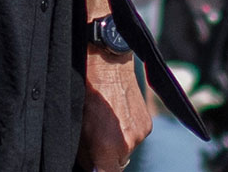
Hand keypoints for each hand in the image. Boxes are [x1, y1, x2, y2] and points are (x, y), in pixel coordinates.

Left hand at [78, 47, 151, 171]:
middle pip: (117, 164)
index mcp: (109, 147)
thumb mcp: (79, 127)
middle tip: (96, 140)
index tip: (95, 164)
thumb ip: (86, 154)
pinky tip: (117, 116)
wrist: (109, 66)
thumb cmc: (88, 94)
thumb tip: (92, 166)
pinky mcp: (148, 125)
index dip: (99, 170)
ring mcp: (140, 134)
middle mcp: (128, 144)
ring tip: (107, 122)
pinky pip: (135, 137)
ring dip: (118, 144)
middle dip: (107, 157)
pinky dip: (127, 132)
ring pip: (127, 150)